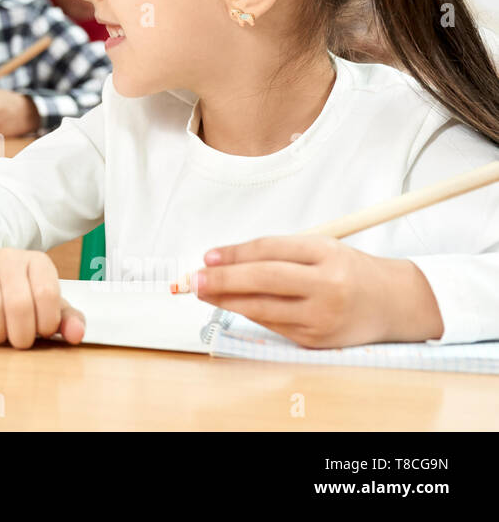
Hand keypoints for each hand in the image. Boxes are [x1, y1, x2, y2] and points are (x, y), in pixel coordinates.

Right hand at [0, 240, 84, 348]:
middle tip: (18, 341)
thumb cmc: (9, 290)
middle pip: (18, 303)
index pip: (47, 293)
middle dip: (20, 335)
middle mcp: (7, 258)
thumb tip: (76, 335)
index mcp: (36, 262)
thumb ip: (65, 318)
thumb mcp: (41, 301)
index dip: (46, 322)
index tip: (41, 331)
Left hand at [194, 236, 444, 347]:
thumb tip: (224, 260)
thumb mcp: (319, 248)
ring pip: (263, 308)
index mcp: (327, 254)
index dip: (234, 253)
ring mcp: (322, 317)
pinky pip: (272, 325)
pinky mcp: (315, 340)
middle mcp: (327, 286)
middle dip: (224, 279)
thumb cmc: (348, 270)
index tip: (208, 256)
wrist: (393, 303)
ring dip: (226, 301)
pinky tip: (231, 305)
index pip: (270, 251)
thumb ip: (277, 252)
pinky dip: (248, 314)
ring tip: (203, 292)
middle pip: (264, 280)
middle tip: (196, 278)